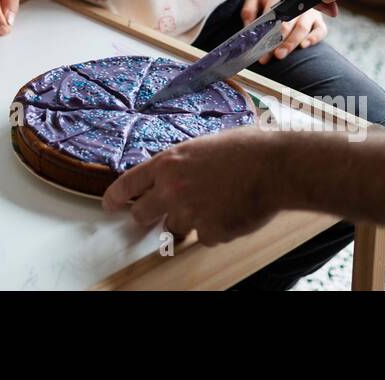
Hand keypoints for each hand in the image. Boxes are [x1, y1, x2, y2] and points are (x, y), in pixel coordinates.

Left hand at [102, 130, 278, 246]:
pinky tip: (232, 212)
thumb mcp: (203, 145)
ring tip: (215, 203)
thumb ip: (182, 163)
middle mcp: (172, 189)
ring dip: (189, 223)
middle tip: (161, 215)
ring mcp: (190, 212)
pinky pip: (205, 238)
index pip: (129, 183)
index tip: (109, 205)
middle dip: (148, 217)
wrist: (275, 166)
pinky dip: (216, 230)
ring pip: (174, 230)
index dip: (115, 197)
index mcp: (169, 163)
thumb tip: (174, 175)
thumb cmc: (246, 149)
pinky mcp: (210, 232)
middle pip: (142, 215)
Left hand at [239, 0, 326, 62]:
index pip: (274, 17)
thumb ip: (248, 11)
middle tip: (274, 55)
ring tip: (282, 54)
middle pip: (289, 25)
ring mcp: (309, 12)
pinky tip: (304, 46)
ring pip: (303, 28)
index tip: (261, 48)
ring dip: (292, 43)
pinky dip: (314, 38)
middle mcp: (296, 4)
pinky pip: (320, 30)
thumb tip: (248, 30)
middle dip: (281, 42)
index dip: (267, 33)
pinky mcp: (318, 19)